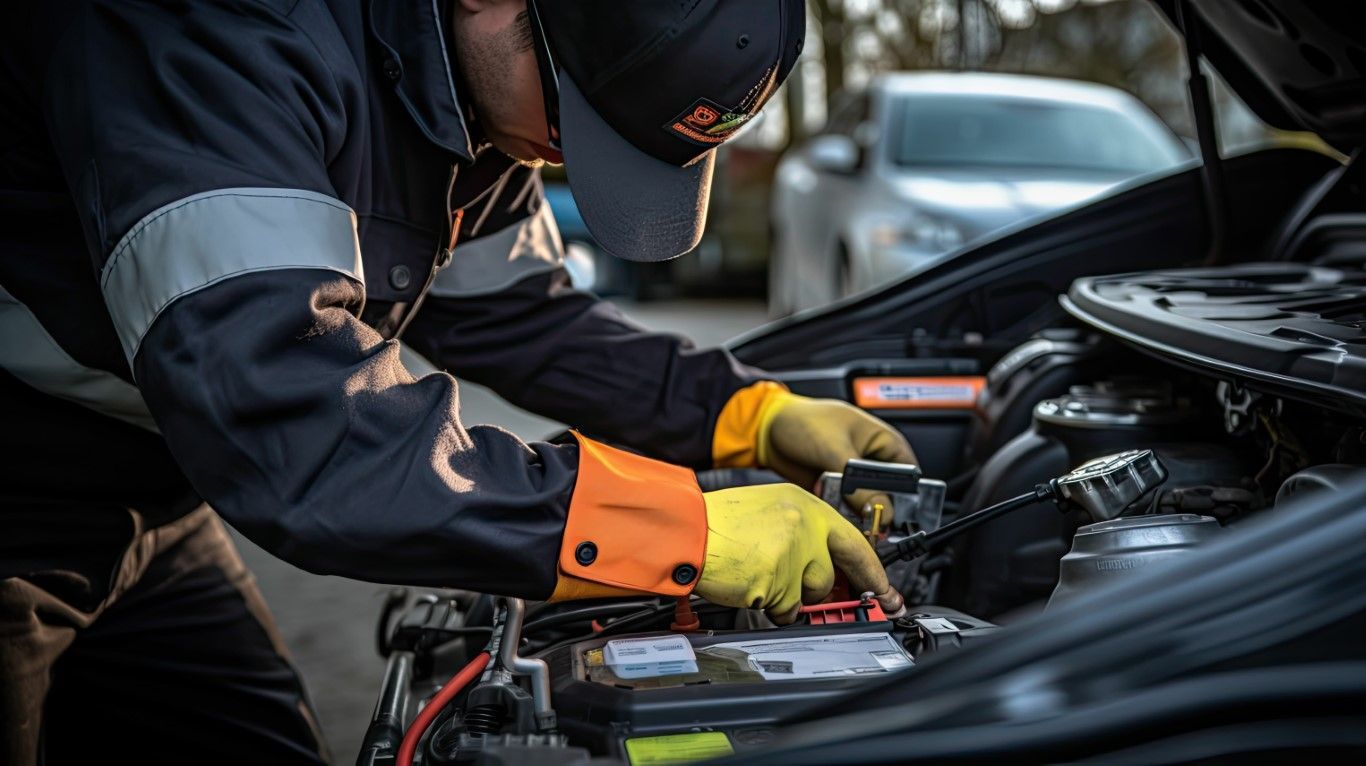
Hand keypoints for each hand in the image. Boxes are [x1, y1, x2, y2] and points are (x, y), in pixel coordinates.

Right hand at [694, 483, 904, 623]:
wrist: (683, 531)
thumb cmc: (713, 524)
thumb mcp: (765, 511)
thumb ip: (798, 533)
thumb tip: (820, 562)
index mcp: (802, 504)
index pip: (851, 539)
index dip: (870, 568)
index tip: (883, 586)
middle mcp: (804, 525)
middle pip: (836, 571)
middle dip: (845, 590)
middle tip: (872, 602)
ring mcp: (793, 554)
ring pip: (809, 594)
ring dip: (789, 596)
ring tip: (758, 576)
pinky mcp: (778, 581)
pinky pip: (784, 609)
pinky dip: (768, 605)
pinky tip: (748, 585)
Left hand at [760, 393, 916, 514]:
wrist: (768, 430)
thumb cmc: (804, 422)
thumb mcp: (834, 450)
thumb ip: (858, 482)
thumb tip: (880, 510)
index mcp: (886, 443)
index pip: (909, 479)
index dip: (904, 501)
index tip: (889, 516)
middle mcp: (874, 462)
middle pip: (890, 498)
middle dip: (877, 512)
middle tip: (866, 523)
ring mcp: (855, 479)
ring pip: (867, 508)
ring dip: (856, 515)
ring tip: (842, 513)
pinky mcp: (837, 491)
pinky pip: (847, 511)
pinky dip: (840, 514)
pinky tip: (830, 511)